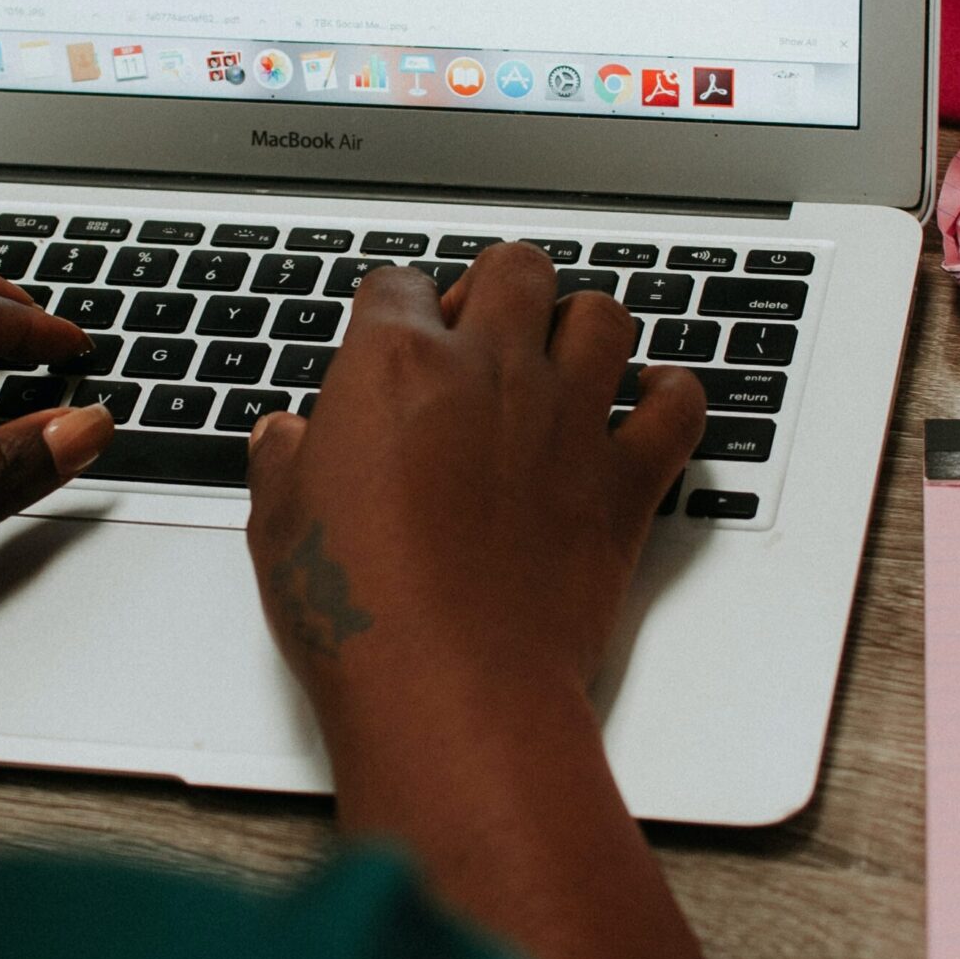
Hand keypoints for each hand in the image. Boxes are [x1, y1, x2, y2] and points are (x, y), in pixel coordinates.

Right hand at [242, 247, 753, 958]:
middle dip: (500, 289)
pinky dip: (670, 398)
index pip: (397, 284)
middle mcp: (490, 371)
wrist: (451, 689)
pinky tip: (646, 410)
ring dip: (583, 329)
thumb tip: (286, 438)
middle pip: (516, 268)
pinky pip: (678, 405)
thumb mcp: (281, 527)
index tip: (392, 335)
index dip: (393, 308)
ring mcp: (566, 420)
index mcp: (393, 366)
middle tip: (483, 336)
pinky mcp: (624, 480)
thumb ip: (286, 462)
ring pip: (603, 316)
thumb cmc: (358, 611)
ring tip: (562, 364)